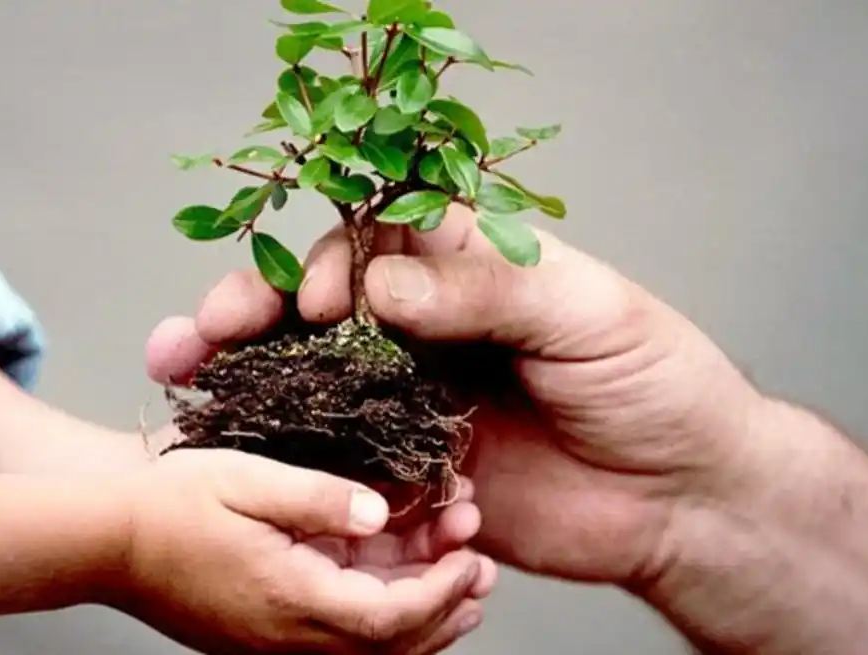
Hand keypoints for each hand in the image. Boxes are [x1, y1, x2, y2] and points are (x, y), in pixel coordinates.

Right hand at [114, 447, 493, 653]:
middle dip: (446, 608)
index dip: (441, 590)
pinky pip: (337, 641)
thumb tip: (378, 511)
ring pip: (367, 649)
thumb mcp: (247, 480)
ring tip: (459, 581)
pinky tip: (393, 586)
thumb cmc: (170, 506)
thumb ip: (318, 497)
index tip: (472, 553)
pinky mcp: (263, 636)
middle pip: (389, 646)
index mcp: (290, 599)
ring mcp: (274, 643)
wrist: (107, 543)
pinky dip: (379, 618)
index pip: (390, 618)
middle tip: (482, 568)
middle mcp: (287, 637)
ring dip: (419, 617)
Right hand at [159, 205, 767, 588]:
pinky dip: (287, 446)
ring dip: (247, 373)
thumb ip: (488, 289)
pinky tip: (236, 443)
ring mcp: (413, 398)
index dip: (329, 260)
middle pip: (322, 304)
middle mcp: (431, 328)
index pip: (375, 242)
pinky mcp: (410, 467)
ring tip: (183, 375)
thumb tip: (384, 283)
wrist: (685, 502)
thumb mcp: (587, 312)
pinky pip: (340, 453)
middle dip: (254, 309)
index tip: (313, 298)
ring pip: (314, 374)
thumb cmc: (660, 385)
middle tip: (205, 330)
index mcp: (471, 270)